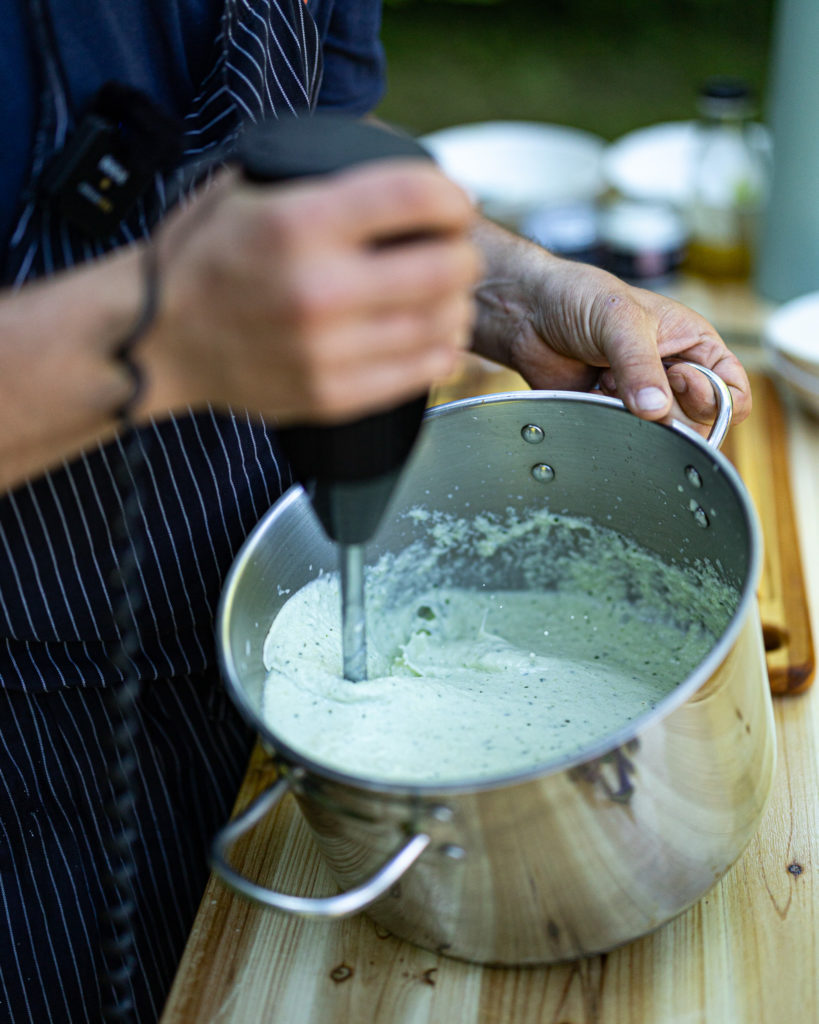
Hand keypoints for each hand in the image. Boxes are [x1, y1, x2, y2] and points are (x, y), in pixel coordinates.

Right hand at [140, 162, 482, 423]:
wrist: (155, 338)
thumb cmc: (200, 261)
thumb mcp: (246, 188)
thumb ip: (322, 179)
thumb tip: (397, 176)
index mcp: (297, 225)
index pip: (415, 199)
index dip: (451, 198)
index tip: (453, 204)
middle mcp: (318, 290)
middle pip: (445, 267)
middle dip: (460, 252)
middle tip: (453, 250)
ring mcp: (327, 351)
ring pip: (440, 324)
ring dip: (455, 304)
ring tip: (444, 295)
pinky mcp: (332, 394)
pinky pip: (419, 373)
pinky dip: (439, 350)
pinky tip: (432, 335)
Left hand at [470, 222, 750, 433]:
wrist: (524, 312)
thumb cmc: (577, 296)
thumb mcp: (618, 320)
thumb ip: (639, 365)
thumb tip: (656, 409)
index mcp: (691, 343)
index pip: (732, 387)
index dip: (717, 398)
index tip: (683, 383)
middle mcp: (671, 373)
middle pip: (697, 419)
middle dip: (668, 408)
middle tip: (636, 383)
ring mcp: (640, 397)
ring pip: (658, 432)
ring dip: (634, 416)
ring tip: (606, 381)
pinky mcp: (609, 415)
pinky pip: (621, 437)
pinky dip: (608, 424)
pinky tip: (590, 394)